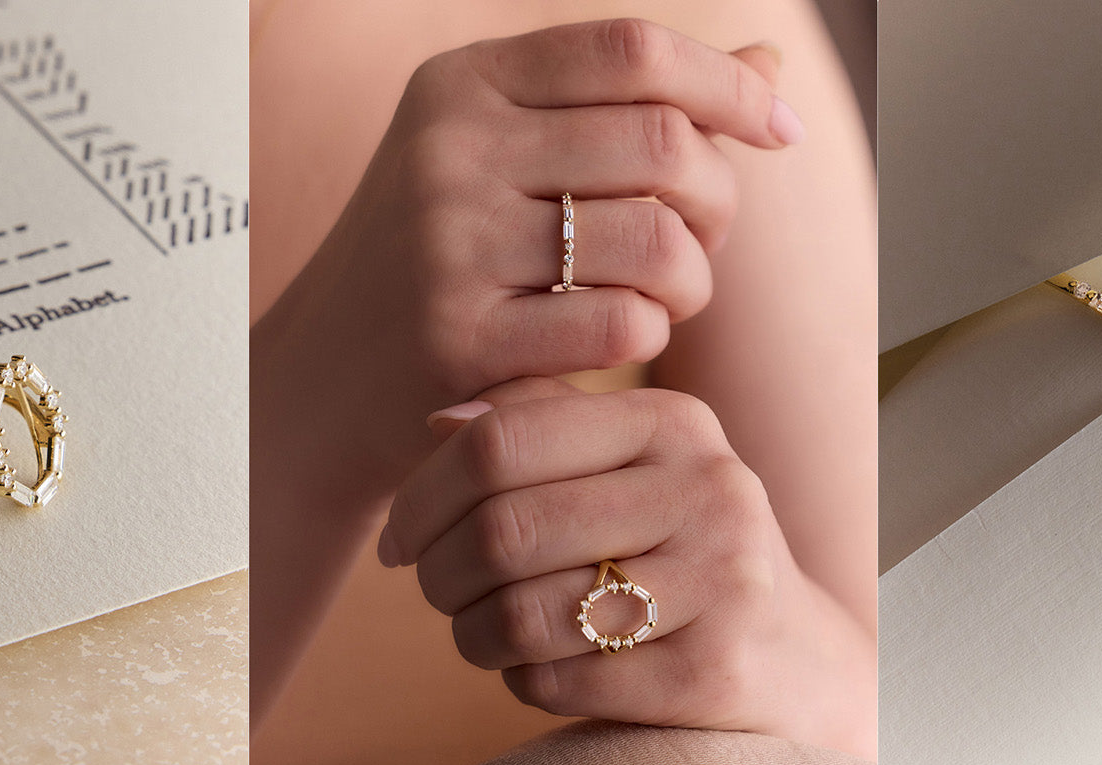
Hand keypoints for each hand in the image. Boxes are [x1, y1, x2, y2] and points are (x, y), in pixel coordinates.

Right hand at [254, 18, 797, 485]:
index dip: (727, 86)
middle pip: (663, 143)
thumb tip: (767, 67)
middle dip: (718, 198)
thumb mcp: (504, 157)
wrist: (322, 378)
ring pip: (657, 240)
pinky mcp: (457, 338)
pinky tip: (623, 337)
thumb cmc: (440, 259)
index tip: (779, 132)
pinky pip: (624, 322)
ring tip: (667, 295)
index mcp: (461, 84)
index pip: (631, 50)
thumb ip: (627, 109)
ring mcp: (447, 243)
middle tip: (703, 239)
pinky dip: (651, 333)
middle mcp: (448, 150)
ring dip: (694, 278)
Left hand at [378, 377, 874, 756]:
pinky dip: (524, 680)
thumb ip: (541, 424)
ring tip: (476, 633)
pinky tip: (537, 667)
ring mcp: (720, 583)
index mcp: (673, 423)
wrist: (793, 657)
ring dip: (472, 634)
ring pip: (524, 614)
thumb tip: (438, 423)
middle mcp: (708, 490)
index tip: (398, 537)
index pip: (502, 442)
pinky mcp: (713, 673)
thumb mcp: (630, 466)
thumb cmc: (678, 547)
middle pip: (504, 530)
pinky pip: (561, 680)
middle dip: (439, 572)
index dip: (421, 496)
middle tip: (429, 590)